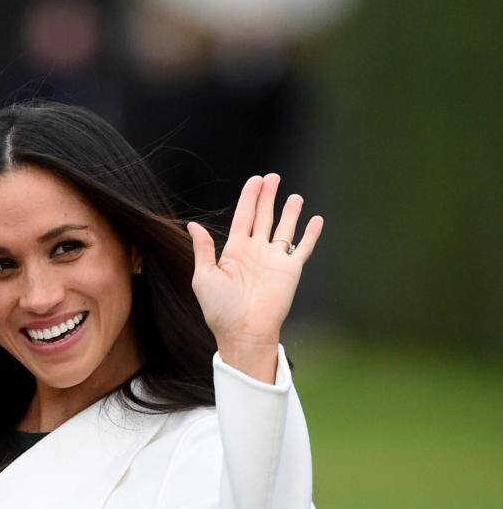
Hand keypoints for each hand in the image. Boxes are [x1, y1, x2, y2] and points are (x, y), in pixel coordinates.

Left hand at [187, 174, 322, 382]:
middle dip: (268, 196)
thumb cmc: (220, 309)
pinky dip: (311, 234)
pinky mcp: (291, 270)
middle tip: (272, 177)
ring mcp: (274, 260)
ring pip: (284, 228)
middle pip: (263, 216)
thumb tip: (193, 225)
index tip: (255, 180)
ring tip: (294, 195)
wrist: (243, 331)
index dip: (249, 198)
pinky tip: (316, 219)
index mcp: (234, 251)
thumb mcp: (204, 276)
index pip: (243, 217)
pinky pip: (304, 248)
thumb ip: (203, 249)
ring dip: (289, 212)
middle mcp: (255, 252)